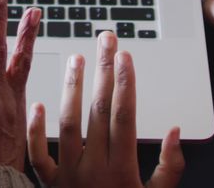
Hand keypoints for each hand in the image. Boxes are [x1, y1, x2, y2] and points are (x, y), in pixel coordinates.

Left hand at [27, 32, 184, 187]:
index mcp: (122, 171)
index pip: (124, 116)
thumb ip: (170, 168)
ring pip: (68, 124)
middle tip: (106, 40)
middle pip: (98, 111)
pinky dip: (36, 131)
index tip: (126, 56)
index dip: (125, 83)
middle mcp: (94, 170)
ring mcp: (68, 177)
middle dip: (103, 72)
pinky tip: (37, 104)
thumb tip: (177, 132)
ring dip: (72, 88)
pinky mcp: (49, 186)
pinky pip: (38, 156)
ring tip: (77, 59)